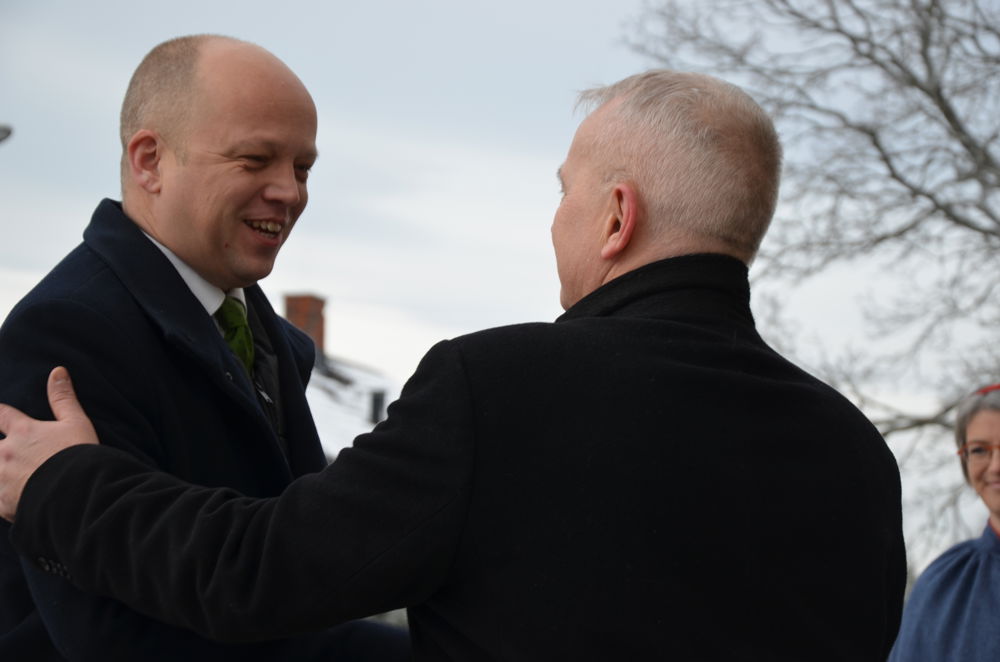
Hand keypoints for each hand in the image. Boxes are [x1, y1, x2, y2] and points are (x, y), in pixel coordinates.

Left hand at [0, 367, 97, 520]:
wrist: (79, 494)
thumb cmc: (80, 456)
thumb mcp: (77, 423)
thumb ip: (63, 398)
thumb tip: (57, 371)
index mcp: (23, 431)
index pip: (1, 414)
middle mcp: (6, 452)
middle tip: (6, 450)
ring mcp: (1, 478)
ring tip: (5, 471)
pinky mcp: (2, 502)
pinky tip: (5, 496)